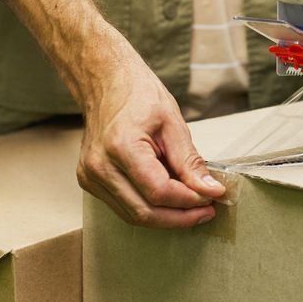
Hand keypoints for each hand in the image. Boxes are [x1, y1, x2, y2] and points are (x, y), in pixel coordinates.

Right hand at [76, 51, 226, 227]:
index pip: (159, 192)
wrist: (106, 84)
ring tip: (194, 208)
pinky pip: (124, 207)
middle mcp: (99, 166)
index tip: (213, 198)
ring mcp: (90, 177)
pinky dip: (150, 208)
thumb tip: (211, 190)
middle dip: (180, 217)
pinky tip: (171, 200)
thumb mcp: (174, 124)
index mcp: (121, 147)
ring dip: (167, 218)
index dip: (189, 201)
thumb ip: (190, 162)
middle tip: (207, 211)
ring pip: (133, 216)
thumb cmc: (139, 96)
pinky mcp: (89, 181)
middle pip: (144, 212)